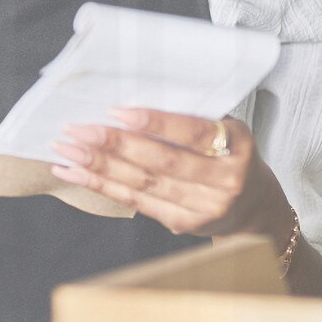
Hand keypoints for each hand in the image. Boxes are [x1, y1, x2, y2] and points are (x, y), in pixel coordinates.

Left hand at [50, 108, 282, 238]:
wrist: (254, 206)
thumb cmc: (230, 153)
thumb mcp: (226, 128)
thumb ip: (191, 115)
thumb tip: (133, 96)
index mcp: (236, 145)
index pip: (192, 132)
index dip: (154, 122)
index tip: (116, 110)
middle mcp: (223, 180)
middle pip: (161, 162)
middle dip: (114, 145)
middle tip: (78, 130)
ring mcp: (203, 207)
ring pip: (143, 184)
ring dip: (100, 167)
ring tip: (68, 151)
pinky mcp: (182, 224)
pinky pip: (136, 202)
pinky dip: (102, 186)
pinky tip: (76, 174)